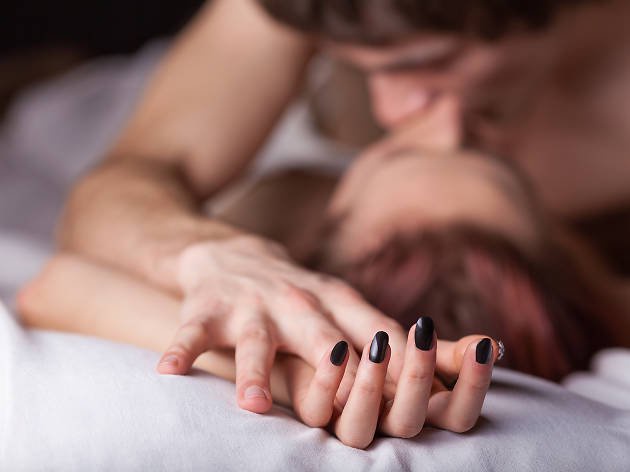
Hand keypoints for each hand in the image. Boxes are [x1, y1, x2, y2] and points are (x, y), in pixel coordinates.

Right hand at [156, 234, 410, 413]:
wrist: (233, 253)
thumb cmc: (300, 295)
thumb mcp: (348, 306)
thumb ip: (393, 338)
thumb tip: (462, 367)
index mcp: (337, 303)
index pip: (372, 332)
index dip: (394, 361)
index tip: (415, 394)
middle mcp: (297, 302)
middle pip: (321, 335)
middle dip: (335, 363)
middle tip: (348, 397)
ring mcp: (250, 306)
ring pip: (254, 341)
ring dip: (253, 370)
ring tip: (252, 404)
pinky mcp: (207, 309)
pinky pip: (190, 333)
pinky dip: (180, 351)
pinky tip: (166, 374)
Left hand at [283, 321, 498, 448]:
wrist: (304, 337)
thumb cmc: (364, 344)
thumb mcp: (405, 343)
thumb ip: (443, 353)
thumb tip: (492, 346)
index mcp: (415, 409)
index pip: (457, 418)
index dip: (473, 387)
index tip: (484, 347)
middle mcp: (383, 422)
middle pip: (412, 424)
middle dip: (421, 378)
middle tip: (423, 332)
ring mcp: (344, 420)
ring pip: (360, 430)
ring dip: (370, 388)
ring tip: (379, 344)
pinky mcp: (309, 410)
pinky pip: (316, 412)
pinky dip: (327, 382)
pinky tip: (337, 348)